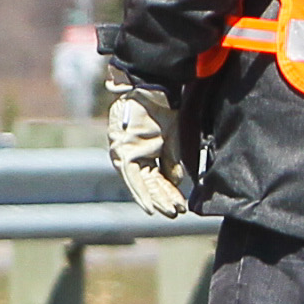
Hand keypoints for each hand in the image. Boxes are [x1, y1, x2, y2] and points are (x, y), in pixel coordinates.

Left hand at [100, 64, 190, 218]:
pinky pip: (133, 179)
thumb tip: (178, 181)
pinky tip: (151, 207)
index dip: (168, 192)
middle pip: (148, 183)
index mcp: (141, 151)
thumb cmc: (161, 110)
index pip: (156, 177)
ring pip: (141, 184)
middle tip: (175, 214)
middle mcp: (129, 155)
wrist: (151, 89)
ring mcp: (125, 154)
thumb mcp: (170, 139)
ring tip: (170, 212)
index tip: (180, 206)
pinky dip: (142, 193)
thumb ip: (171, 161)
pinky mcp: (124, 153)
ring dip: (156, 199)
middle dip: (163, 199)